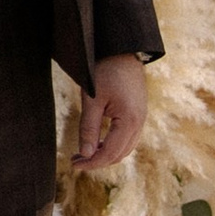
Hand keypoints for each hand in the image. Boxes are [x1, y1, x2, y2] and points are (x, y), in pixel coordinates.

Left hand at [75, 54, 147, 171]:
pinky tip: (97, 143)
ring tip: (83, 154)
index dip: (91, 162)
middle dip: (97, 161)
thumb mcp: (92, 100)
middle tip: (75, 160)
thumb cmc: (105, 71)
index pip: (110, 152)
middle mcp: (139, 123)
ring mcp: (141, 119)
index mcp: (130, 120)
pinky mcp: (138, 114)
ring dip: (105, 154)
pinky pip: (127, 138)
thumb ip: (89, 128)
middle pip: (119, 154)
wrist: (122, 51)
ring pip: (124, 148)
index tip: (73, 164)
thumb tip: (85, 154)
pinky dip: (113, 145)